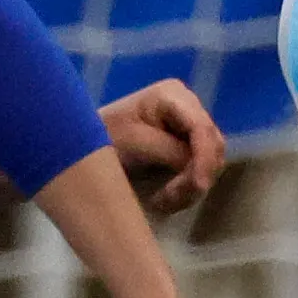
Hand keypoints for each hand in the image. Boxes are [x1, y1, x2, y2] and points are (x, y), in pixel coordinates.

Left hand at [100, 79, 225, 215]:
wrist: (83, 143)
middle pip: (213, 145)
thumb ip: (168, 150)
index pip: (201, 128)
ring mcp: (190, 125)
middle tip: (169, 200)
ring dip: (191, 187)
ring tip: (162, 202)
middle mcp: (188, 105)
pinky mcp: (187, 145)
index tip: (198, 187)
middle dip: (196, 176)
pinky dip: (186, 188)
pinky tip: (164, 198)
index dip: (204, 159)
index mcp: (172, 95)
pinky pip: (200, 169)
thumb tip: (196, 167)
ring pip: (211, 161)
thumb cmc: (103, 136)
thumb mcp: (133, 141)